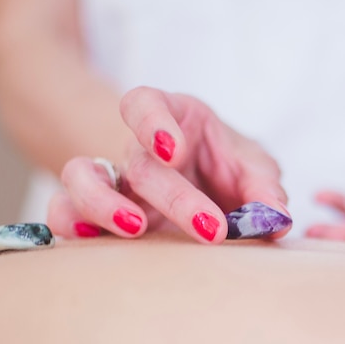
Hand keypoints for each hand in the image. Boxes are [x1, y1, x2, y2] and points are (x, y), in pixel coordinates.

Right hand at [48, 87, 289, 242]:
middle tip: (214, 231)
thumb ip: (264, 188)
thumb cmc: (228, 167)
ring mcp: (116, 182)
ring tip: (136, 230)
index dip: (152, 122)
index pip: (145, 103)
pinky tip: (90, 240)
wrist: (208, 184)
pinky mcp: (102, 214)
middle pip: (139, 163)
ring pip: (81, 178)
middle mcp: (139, 150)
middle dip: (176, 199)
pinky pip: (66, 212)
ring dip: (103, 205)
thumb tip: (277, 219)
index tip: (175, 150)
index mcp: (174, 121)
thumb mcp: (253, 168)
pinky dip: (70, 225)